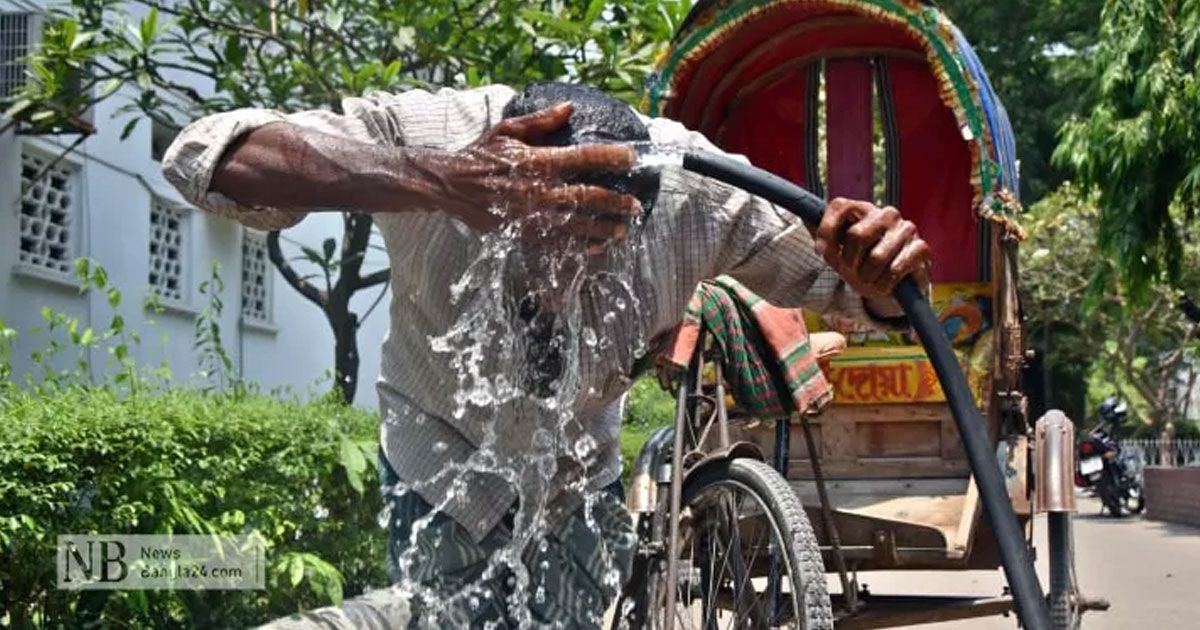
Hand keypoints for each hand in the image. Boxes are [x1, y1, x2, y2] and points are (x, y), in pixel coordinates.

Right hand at [414, 102, 640, 252]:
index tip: (633, 158)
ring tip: (622, 231)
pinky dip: (577, 246)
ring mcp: (532, 216)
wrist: (450, 185)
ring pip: (576, 225)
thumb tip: (570, 107)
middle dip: (615, 202)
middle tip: (636, 206)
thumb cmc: (480, 154)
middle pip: (588, 197)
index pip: (584, 158)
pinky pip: (556, 243)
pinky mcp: (523, 233)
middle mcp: (539, 190)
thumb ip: (541, 120)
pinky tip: (594, 248)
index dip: (611, 157)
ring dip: (602, 229)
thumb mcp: (507, 130)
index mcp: (538, 161)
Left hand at [813, 198, 931, 302]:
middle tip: (851, 270)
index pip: (840, 207)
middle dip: (848, 261)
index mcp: (862, 209)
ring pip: (876, 258)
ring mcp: (906, 229)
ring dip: (867, 277)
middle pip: (856, 235)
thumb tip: (805, 216)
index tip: (821, 252)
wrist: (890, 283)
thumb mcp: (834, 251)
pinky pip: (895, 269)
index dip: (827, 231)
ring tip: (869, 278)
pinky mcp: (921, 248)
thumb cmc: (859, 262)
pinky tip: (885, 284)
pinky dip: (884, 284)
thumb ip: (820, 233)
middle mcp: (885, 213)